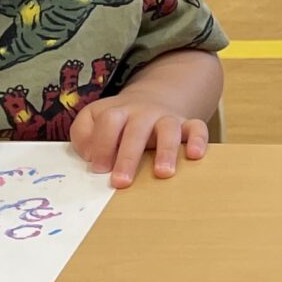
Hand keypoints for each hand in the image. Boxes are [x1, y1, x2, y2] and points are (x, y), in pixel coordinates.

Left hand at [70, 93, 209, 185]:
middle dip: (128, 157)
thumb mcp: (93, 118)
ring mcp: (167, 119)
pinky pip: (198, 128)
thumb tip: (91, 157)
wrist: (152, 99)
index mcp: (118, 112)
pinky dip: (198, 140)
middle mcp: (143, 113)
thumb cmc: (118, 121)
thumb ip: (83, 134)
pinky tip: (194, 155)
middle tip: (121, 182)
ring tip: (163, 173)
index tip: (98, 168)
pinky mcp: (187, 125)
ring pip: (168, 129)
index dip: (102, 144)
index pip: (109, 122)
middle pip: (136, 130)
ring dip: (166, 151)